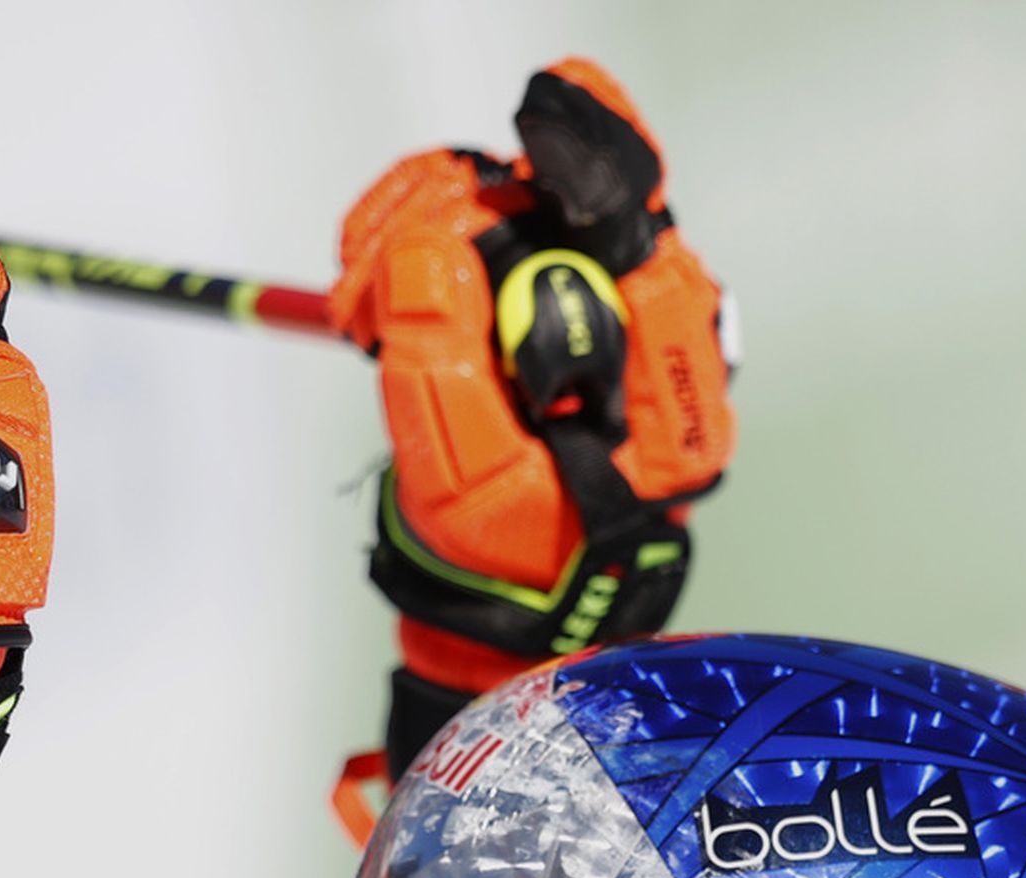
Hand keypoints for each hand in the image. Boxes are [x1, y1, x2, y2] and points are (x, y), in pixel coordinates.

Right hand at [330, 61, 734, 770]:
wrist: (511, 601)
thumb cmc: (510, 558)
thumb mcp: (465, 478)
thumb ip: (441, 368)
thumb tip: (423, 257)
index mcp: (658, 379)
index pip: (635, 229)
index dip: (584, 160)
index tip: (531, 127)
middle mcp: (641, 330)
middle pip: (563, 201)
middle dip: (457, 210)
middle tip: (378, 273)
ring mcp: (592, 312)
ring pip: (515, 206)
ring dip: (424, 224)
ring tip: (366, 299)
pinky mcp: (543, 306)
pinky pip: (488, 235)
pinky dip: (421, 241)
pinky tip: (378, 286)